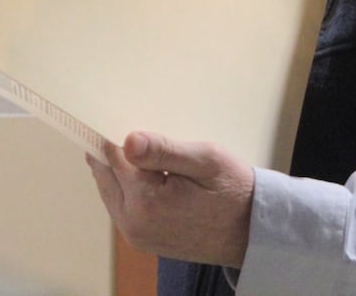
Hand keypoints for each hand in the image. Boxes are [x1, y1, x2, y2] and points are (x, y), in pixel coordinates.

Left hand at [87, 131, 254, 268]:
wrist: (251, 233)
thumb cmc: (233, 191)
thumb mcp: (206, 161)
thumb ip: (164, 150)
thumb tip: (128, 141)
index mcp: (146, 201)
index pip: (111, 157)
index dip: (109, 133)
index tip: (110, 114)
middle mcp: (133, 223)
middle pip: (104, 176)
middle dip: (110, 151)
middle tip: (120, 124)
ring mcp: (136, 235)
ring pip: (109, 191)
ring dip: (117, 169)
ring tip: (136, 147)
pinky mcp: (142, 240)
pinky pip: (121, 207)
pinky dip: (126, 186)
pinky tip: (143, 171)